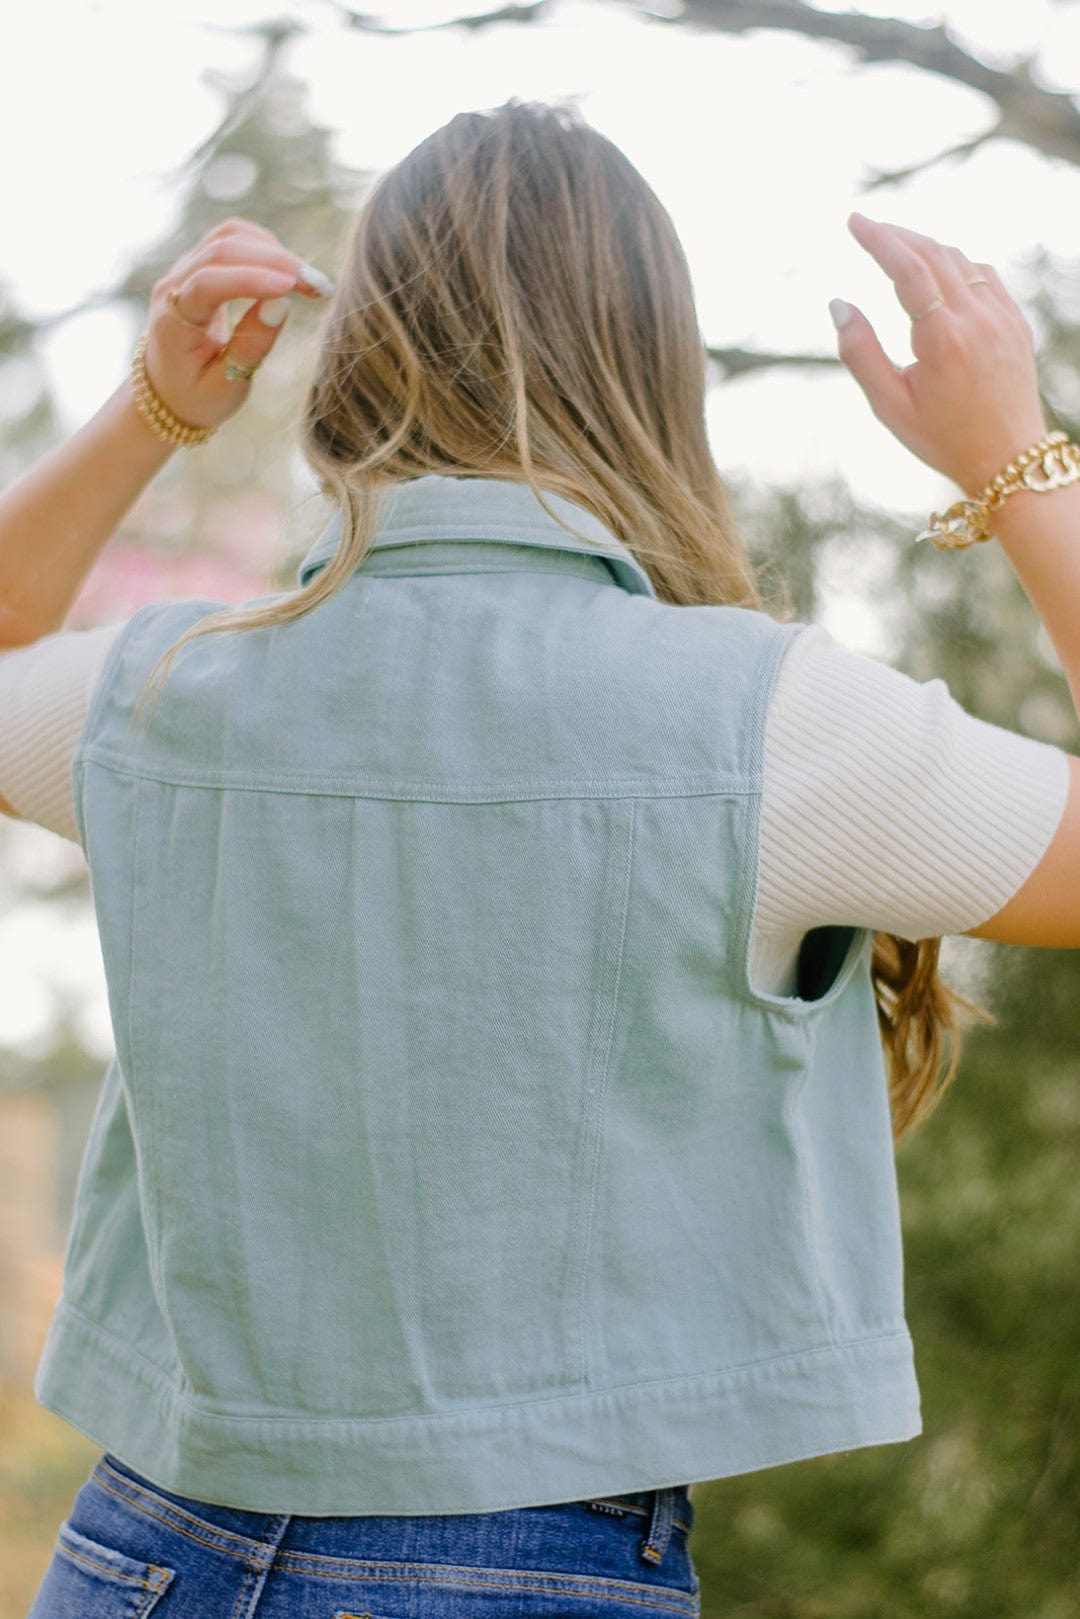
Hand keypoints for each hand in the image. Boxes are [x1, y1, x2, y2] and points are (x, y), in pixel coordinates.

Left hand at [143, 216, 332, 432]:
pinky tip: (290, 272)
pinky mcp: (199, 263)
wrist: (167, 389)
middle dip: (274, 261)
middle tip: (319, 285)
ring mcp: (183, 270)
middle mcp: (172, 287)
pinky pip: (231, 239)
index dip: (249, 280)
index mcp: (171, 323)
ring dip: (274, 251)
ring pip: (228, 236)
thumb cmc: (197, 395)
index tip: (291, 288)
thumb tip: (281, 305)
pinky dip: (265, 248)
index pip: (207, 284)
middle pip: (221, 250)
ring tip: (310, 280)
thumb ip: (250, 349)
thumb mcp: (225, 388)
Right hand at [831, 213, 1048, 496]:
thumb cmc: (942, 438)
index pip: (908, 269)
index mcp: (943, 342)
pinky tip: (935, 270)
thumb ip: (859, 353)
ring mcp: (1002, 317)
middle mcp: (978, 320)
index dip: (879, 240)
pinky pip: (984, 274)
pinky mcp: (1015, 322)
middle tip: (867, 227)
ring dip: (924, 247)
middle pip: (934, 254)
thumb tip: (838, 304)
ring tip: (895, 248)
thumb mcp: (889, 406)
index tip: (854, 222)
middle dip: (897, 235)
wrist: (1008, 459)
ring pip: (960, 259)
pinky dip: (954, 262)